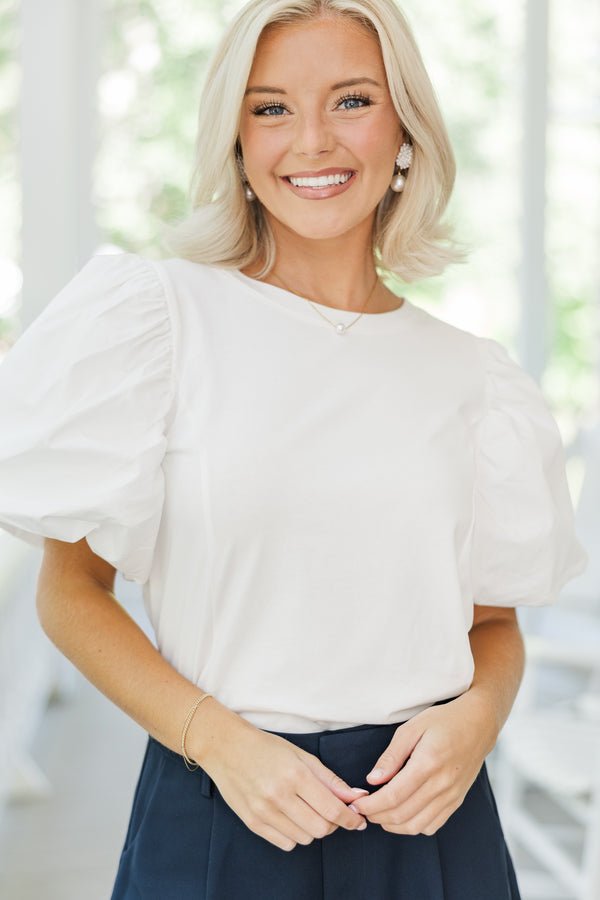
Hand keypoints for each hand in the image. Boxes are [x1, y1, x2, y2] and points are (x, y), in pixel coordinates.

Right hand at [198, 711, 368, 851]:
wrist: (226, 748)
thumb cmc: (266, 747)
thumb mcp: (301, 756)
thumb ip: (330, 779)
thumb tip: (356, 797)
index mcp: (295, 775)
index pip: (332, 809)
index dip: (350, 818)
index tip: (357, 819)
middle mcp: (279, 796)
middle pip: (321, 828)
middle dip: (334, 824)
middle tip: (333, 812)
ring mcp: (264, 812)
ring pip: (304, 838)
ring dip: (313, 829)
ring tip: (308, 810)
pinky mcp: (252, 823)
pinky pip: (285, 843)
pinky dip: (295, 835)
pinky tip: (292, 817)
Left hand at [349, 692, 497, 835]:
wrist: (479, 724)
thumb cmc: (443, 721)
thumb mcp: (412, 728)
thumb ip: (392, 755)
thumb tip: (373, 779)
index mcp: (428, 763)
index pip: (393, 796)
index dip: (371, 805)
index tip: (356, 803)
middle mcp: (442, 784)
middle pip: (402, 814)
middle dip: (376, 816)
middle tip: (362, 808)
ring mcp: (451, 796)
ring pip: (416, 825)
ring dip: (392, 825)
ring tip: (378, 813)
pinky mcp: (457, 801)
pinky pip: (432, 825)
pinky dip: (412, 826)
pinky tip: (401, 814)